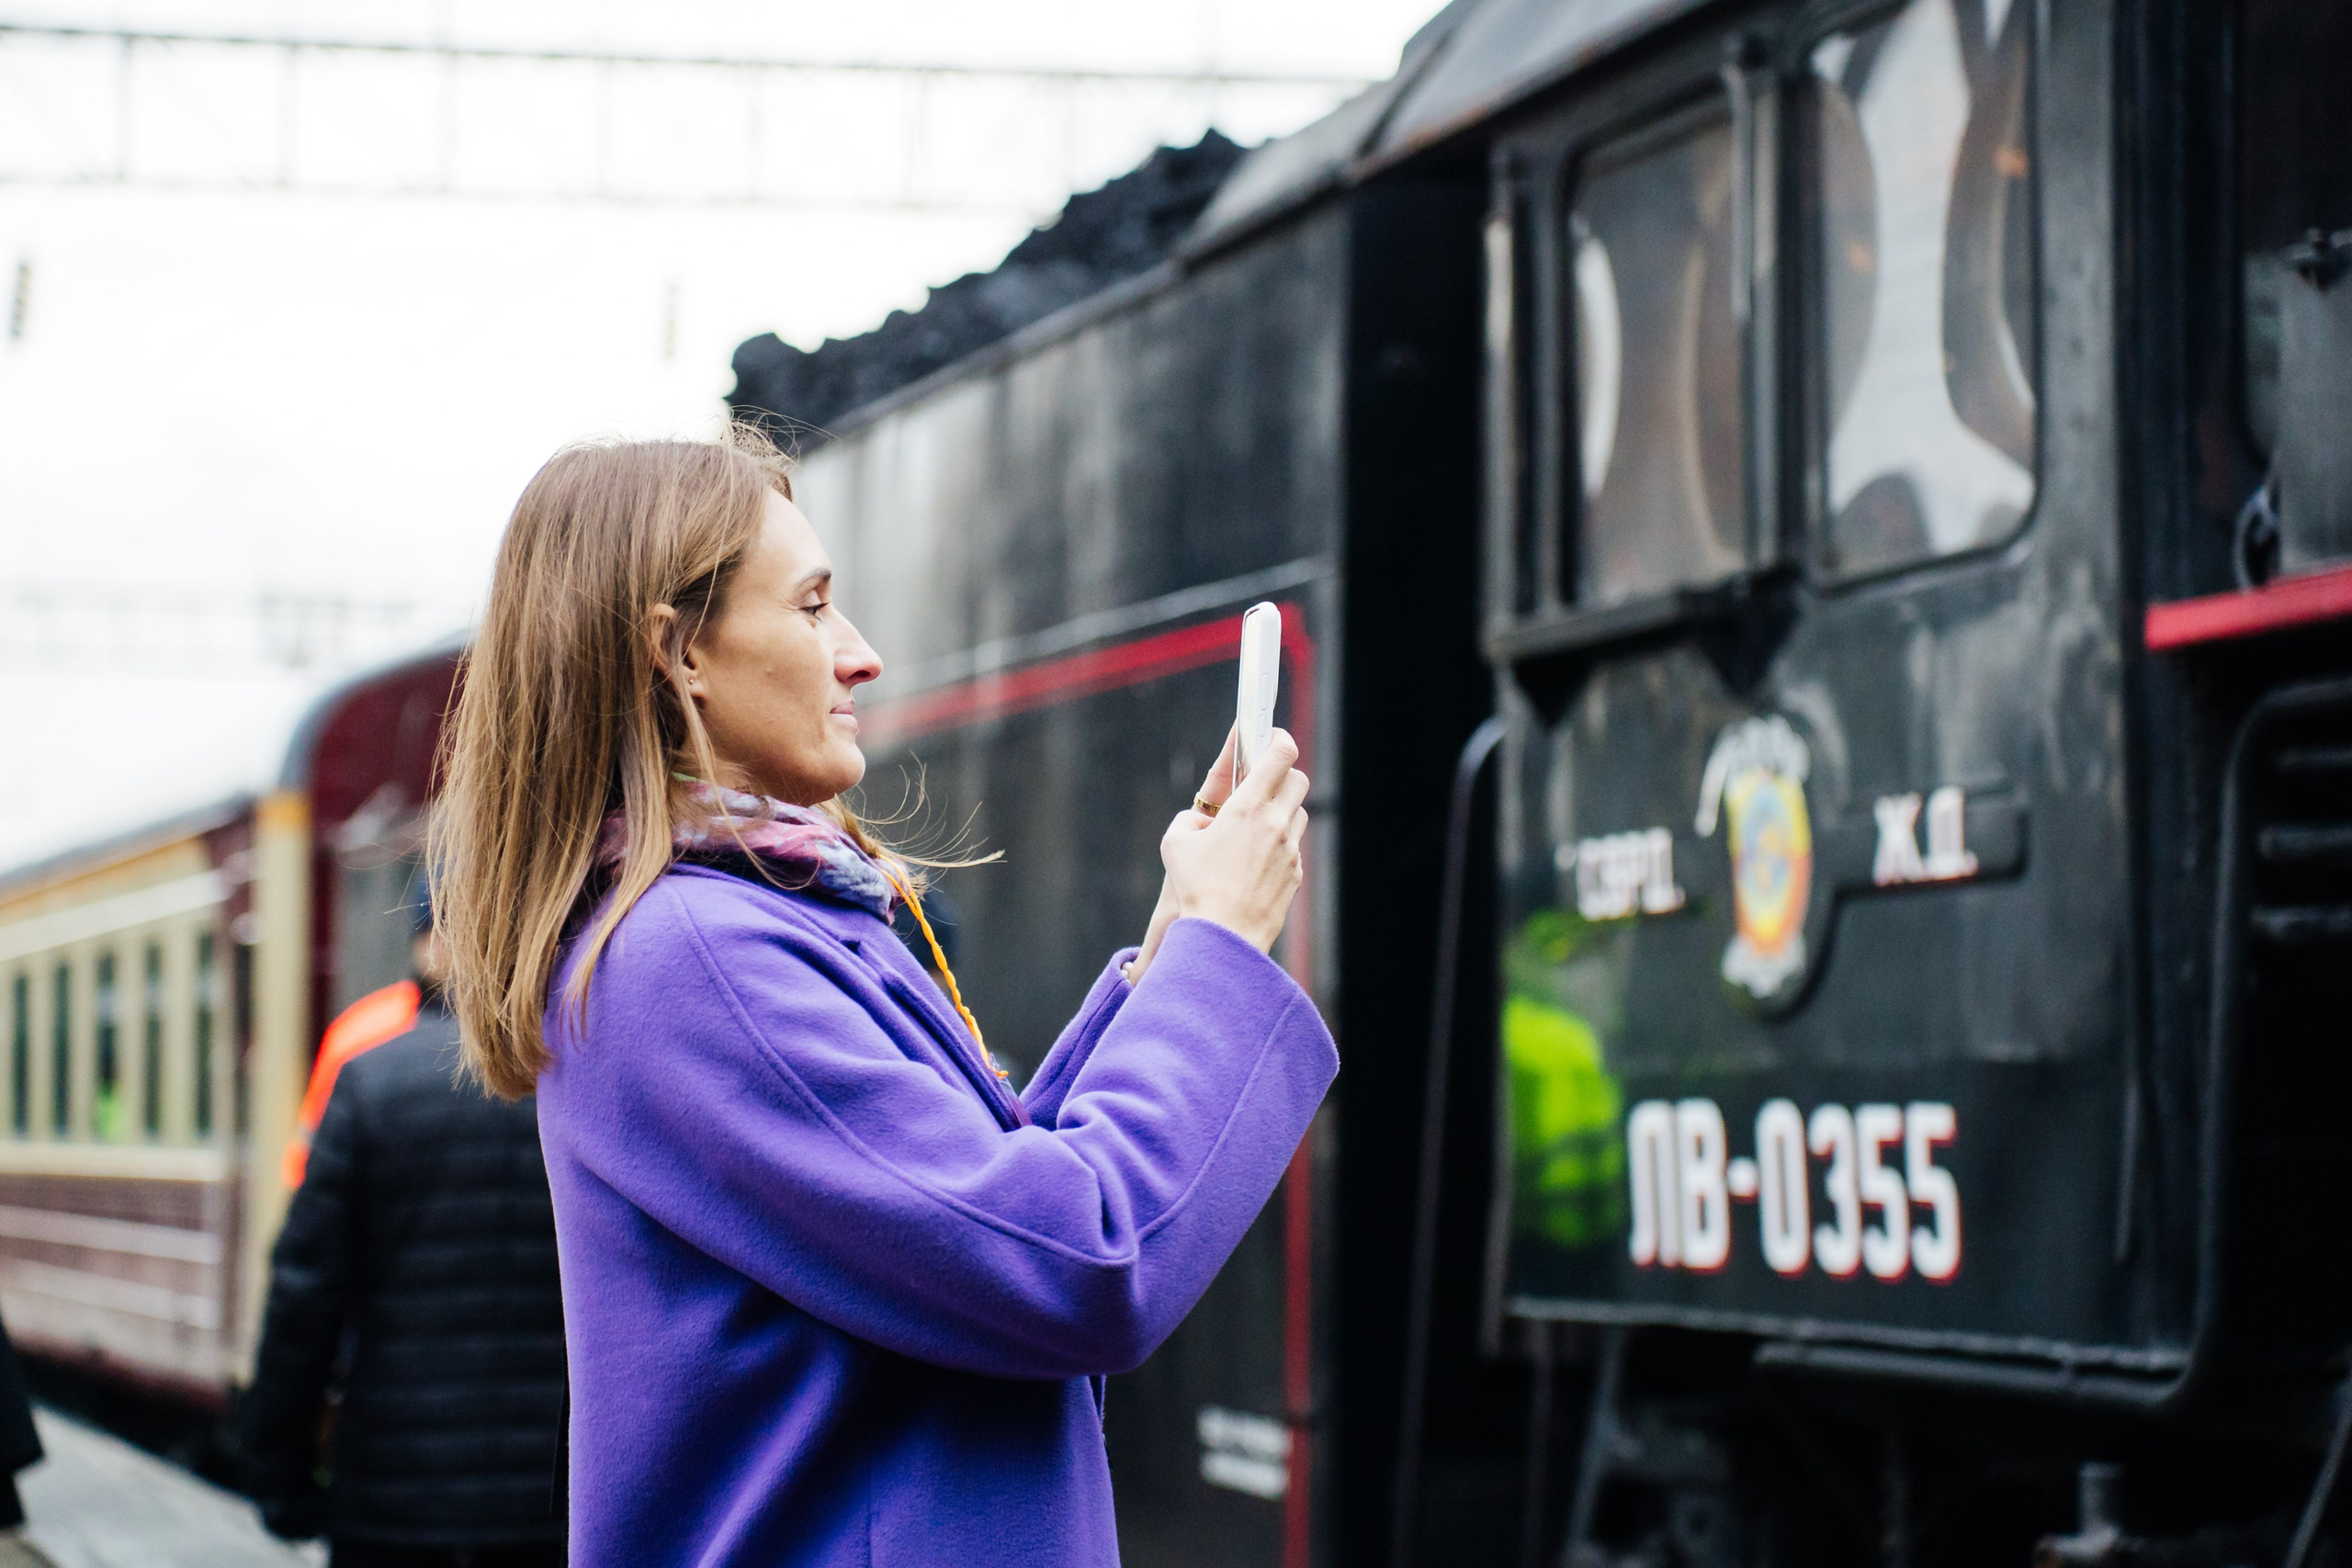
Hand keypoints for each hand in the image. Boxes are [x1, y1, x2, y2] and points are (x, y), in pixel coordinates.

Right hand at [1142, 725, 1305, 965]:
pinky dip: (1281, 845)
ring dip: (1283, 811)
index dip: (1279, 740)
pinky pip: (1294, 848)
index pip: (1280, 754)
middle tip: (1263, 783)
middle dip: (1283, 775)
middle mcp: (1275, 824)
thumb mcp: (1175, 846)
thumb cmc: (1195, 891)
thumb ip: (1188, 821)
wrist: (1223, 939)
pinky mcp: (1296, 874)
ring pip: (1299, 814)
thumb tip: (1199, 821)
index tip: (1271, 738)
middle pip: (1298, 779)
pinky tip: (1257, 862)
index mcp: (1247, 808)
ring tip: (1257, 826)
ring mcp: (1290, 850)